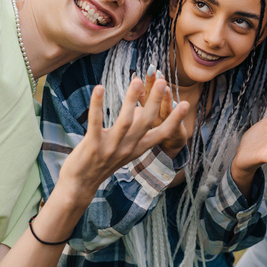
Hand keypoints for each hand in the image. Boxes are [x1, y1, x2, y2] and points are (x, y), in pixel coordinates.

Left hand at [58, 78, 189, 207]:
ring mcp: (111, 148)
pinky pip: (95, 122)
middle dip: (155, 101)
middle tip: (162, 81)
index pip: (161, 134)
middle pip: (146, 122)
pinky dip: (97, 105)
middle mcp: (127, 148)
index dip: (174, 120)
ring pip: (125, 121)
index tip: (186, 104)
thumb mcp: (124, 150)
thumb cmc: (103, 163)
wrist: (80, 185)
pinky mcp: (92, 146)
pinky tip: (99, 88)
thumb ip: (135, 133)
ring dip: (132, 100)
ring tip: (137, 81)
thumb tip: (142, 110)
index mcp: (137, 148)